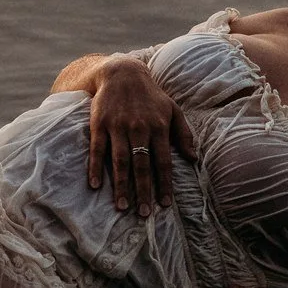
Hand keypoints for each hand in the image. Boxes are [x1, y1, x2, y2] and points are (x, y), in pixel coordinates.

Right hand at [84, 57, 196, 215]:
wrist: (122, 73)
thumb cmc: (150, 95)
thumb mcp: (173, 109)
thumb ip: (184, 134)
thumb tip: (193, 159)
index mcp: (158, 127)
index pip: (162, 161)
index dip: (164, 183)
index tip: (165, 204)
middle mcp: (139, 128)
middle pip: (141, 165)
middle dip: (143, 191)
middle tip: (144, 213)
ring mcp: (118, 127)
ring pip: (120, 161)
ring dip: (121, 186)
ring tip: (122, 207)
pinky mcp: (99, 124)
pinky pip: (97, 149)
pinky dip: (96, 167)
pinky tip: (95, 185)